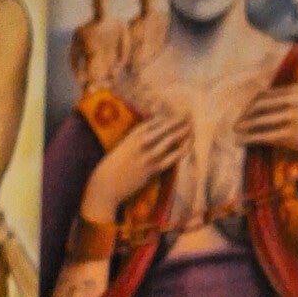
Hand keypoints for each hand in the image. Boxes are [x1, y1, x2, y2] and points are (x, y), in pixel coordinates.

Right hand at [82, 105, 190, 220]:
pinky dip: (181, 150)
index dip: (168, 114)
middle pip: (165, 126)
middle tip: (189, 114)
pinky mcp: (151, 170)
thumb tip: (148, 129)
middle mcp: (141, 142)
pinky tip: (188, 145)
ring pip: (170, 140)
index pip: (155, 119)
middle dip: (178, 119)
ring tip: (191, 127)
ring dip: (183, 132)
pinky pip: (171, 158)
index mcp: (133, 134)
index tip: (177, 111)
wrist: (106, 185)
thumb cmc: (113, 166)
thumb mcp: (123, 146)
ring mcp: (147, 156)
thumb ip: (136, 136)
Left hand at [236, 81, 297, 165]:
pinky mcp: (290, 134)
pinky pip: (265, 135)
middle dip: (245, 114)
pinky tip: (240, 141)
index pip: (265, 95)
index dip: (251, 105)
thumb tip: (263, 95)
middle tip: (237, 123)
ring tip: (235, 131)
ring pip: (260, 120)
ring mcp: (291, 118)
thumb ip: (287, 96)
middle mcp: (292, 102)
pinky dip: (250, 138)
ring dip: (244, 126)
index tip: (245, 113)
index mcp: (294, 90)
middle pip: (259, 105)